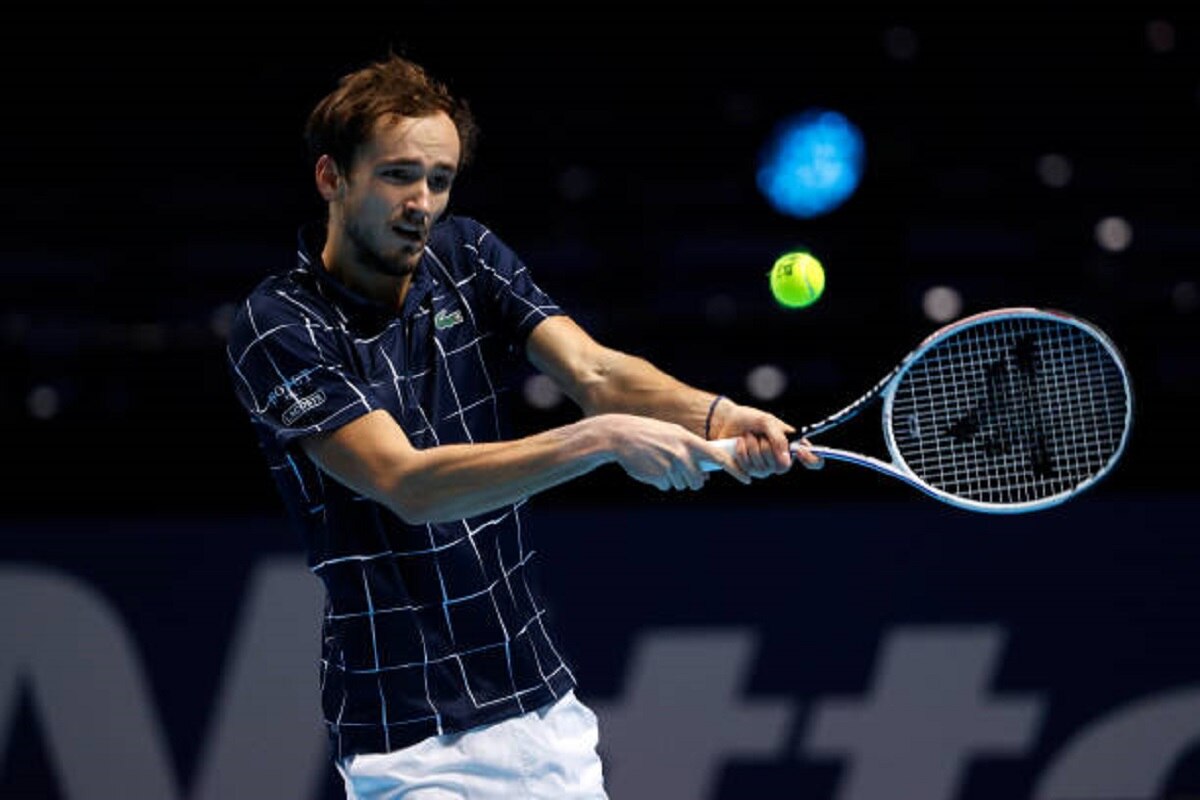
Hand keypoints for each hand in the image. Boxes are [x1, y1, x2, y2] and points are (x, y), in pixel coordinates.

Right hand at [603, 414, 748, 490]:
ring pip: (682, 485)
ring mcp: (669, 467)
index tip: (747, 478)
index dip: (735, 468)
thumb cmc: (650, 435)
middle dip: (692, 480)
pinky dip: (661, 481)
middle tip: (679, 470)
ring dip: (674, 479)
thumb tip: (704, 477)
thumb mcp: (673, 436)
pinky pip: (667, 486)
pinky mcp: (657, 478)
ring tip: (660, 463)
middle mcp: (681, 454)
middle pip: (698, 479)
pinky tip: (651, 467)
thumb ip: (691, 452)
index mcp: (688, 440)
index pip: (718, 456)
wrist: (620, 435)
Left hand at [709, 399, 823, 476]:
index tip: (800, 450)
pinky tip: (739, 443)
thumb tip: (786, 460)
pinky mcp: (750, 470)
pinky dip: (743, 453)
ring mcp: (766, 467)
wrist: (727, 421)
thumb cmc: (751, 419)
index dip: (812, 460)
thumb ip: (779, 438)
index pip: (814, 461)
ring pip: (764, 469)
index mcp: (792, 445)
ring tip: (748, 436)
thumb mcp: (767, 422)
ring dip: (753, 448)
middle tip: (759, 435)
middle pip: (782, 466)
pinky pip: (749, 469)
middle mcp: (781, 459)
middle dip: (767, 448)